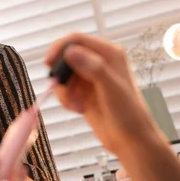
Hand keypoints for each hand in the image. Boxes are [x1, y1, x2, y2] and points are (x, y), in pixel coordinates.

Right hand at [45, 33, 159, 154]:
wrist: (132, 140)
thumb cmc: (129, 114)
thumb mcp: (112, 89)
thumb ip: (93, 68)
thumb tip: (71, 51)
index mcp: (109, 53)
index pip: (77, 40)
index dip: (60, 48)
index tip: (48, 63)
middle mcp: (99, 61)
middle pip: (66, 56)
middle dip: (61, 74)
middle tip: (62, 89)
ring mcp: (90, 77)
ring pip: (64, 74)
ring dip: (64, 90)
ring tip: (76, 106)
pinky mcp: (84, 92)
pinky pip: (65, 88)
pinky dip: (66, 99)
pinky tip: (78, 109)